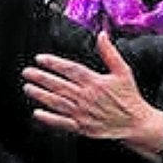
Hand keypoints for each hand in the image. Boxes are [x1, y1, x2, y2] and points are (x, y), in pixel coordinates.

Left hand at [24, 33, 162, 156]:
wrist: (136, 123)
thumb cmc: (129, 97)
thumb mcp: (123, 71)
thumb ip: (110, 53)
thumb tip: (102, 35)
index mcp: (95, 82)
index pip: (70, 69)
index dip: (53, 63)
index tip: (40, 58)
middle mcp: (86, 96)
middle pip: (59, 85)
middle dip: (41, 77)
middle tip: (27, 72)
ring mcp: (82, 113)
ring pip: (57, 102)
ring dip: (40, 95)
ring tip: (28, 88)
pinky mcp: (82, 127)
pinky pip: (62, 123)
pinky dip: (49, 118)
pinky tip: (37, 113)